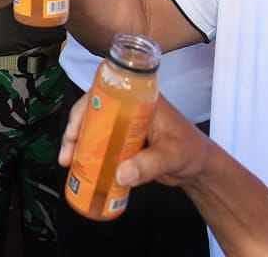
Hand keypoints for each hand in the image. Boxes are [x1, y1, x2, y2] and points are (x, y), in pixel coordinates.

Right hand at [59, 93, 211, 189]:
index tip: (75, 128)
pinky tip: (80, 169)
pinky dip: (89, 155)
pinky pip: (101, 145)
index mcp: (140, 99)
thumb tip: (119, 174)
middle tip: (67, 153)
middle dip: (76, 130)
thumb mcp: (172, 156)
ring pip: (94, 128)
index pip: (106, 93)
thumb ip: (149, 164)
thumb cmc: (191, 151)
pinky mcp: (123, 142)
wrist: (199, 168)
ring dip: (79, 144)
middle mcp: (128, 108)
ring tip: (68, 163)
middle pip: (93, 111)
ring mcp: (124, 126)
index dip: (86, 108)